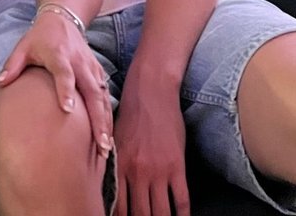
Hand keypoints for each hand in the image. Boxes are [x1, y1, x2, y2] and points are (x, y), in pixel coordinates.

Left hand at [0, 11, 112, 159]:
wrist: (62, 18)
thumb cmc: (39, 37)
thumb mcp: (23, 46)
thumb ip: (13, 65)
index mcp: (59, 55)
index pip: (64, 73)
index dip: (66, 90)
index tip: (68, 110)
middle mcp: (79, 62)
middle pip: (91, 90)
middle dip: (97, 117)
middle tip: (100, 143)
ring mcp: (91, 67)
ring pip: (102, 95)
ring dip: (105, 120)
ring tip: (106, 146)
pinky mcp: (98, 71)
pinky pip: (106, 94)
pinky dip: (108, 113)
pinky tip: (108, 134)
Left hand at [114, 82, 188, 215]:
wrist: (151, 92)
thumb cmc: (131, 113)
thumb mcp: (116, 139)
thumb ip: (115, 165)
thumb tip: (113, 189)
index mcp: (120, 167)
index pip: (119, 208)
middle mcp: (137, 173)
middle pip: (140, 214)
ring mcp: (158, 171)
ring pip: (160, 212)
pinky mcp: (177, 166)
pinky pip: (181, 200)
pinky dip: (182, 215)